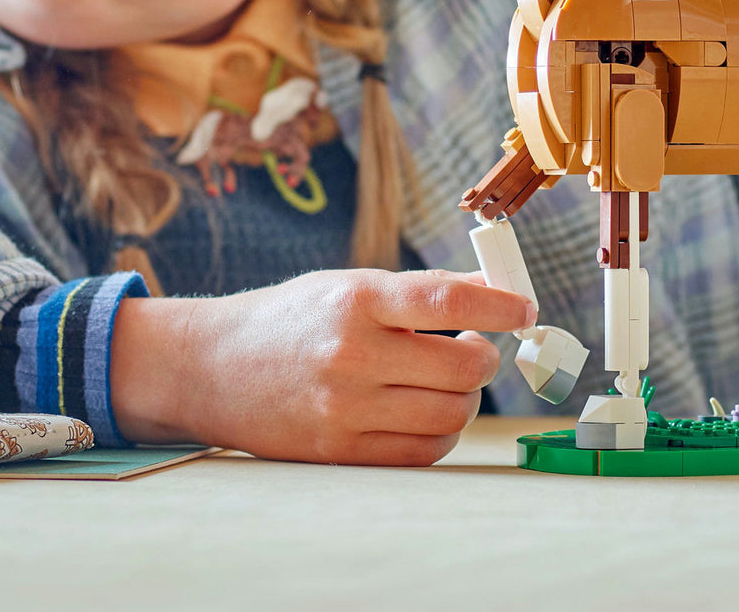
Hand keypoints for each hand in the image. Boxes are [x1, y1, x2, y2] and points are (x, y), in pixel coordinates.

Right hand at [112, 269, 535, 465]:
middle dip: (485, 357)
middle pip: (461, 367)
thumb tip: (495, 293)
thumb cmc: (294, 317)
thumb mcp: (350, 284)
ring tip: (451, 380)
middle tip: (479, 347)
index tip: (525, 309)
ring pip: (449, 415)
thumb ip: (419, 292)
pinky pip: (421, 452)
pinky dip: (441, 433)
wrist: (213, 366)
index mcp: (357, 299)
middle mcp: (352, 353)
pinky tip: (429, 411)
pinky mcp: (338, 452)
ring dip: (467, 398)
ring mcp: (344, 408)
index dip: (499, 306)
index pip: (448, 299)